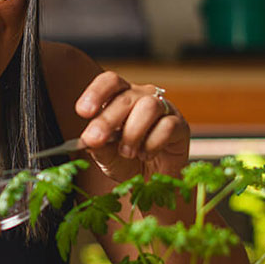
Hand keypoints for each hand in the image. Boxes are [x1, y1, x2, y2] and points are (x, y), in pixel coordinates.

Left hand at [75, 71, 189, 183]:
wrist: (152, 182)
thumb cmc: (127, 162)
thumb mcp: (106, 156)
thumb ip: (98, 146)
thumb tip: (88, 140)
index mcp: (120, 97)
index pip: (109, 82)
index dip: (96, 92)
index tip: (83, 112)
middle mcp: (142, 97)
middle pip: (126, 97)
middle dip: (107, 120)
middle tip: (95, 140)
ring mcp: (164, 109)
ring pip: (149, 106)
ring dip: (133, 132)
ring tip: (127, 152)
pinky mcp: (180, 125)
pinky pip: (168, 126)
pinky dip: (153, 144)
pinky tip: (146, 155)